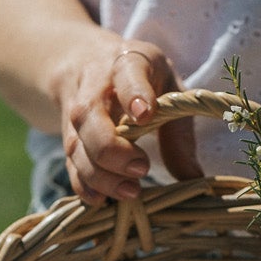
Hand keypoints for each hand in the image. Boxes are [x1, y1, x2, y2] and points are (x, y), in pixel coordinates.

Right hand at [59, 34, 201, 204]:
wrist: (84, 60)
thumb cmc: (141, 78)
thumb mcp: (168, 89)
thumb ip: (179, 131)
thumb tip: (193, 178)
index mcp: (128, 63)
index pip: (127, 74)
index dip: (134, 94)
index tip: (145, 114)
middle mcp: (94, 86)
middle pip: (90, 117)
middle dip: (113, 148)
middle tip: (142, 167)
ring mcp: (75, 113)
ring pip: (76, 145)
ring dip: (101, 174)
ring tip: (131, 191)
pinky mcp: (68, 137)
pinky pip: (69, 164)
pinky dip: (83, 185)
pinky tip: (101, 200)